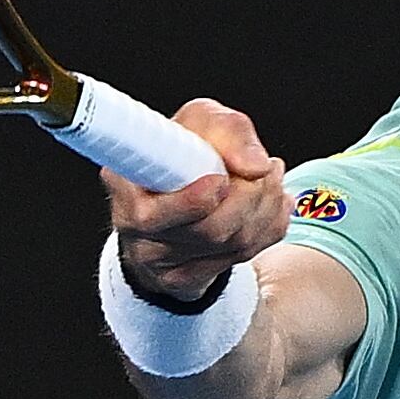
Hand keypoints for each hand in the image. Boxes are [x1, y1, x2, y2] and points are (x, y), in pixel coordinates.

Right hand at [104, 98, 289, 303]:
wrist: (180, 185)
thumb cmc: (184, 148)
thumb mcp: (200, 122)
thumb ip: (228, 132)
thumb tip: (256, 166)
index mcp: (125, 191)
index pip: (151, 216)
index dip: (191, 203)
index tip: (220, 180)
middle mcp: (139, 234)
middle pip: (208, 232)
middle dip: (249, 197)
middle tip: (267, 166)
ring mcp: (165, 263)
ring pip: (234, 245)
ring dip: (267, 207)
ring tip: (272, 175)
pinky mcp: (194, 276)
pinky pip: (247, 255)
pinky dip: (272, 224)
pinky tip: (273, 200)